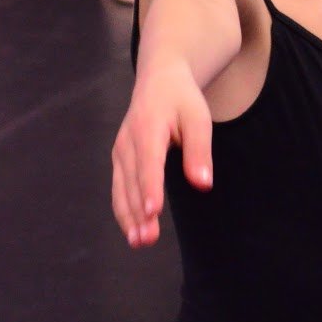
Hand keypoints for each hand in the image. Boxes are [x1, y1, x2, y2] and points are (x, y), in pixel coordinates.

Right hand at [111, 60, 213, 248]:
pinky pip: (119, 188)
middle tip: (147, 239)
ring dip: (128, 216)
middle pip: (131, 181)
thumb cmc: (181, 99)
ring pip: (120, 188)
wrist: (158, 80)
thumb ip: (199, 150)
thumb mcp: (198, 117)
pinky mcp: (120, 160)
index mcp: (148, 127)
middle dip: (138, 211)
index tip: (153, 211)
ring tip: (140, 242)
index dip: (149, 187)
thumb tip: (202, 183)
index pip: (148, 162)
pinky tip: (133, 230)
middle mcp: (128, 141)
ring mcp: (120, 151)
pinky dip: (124, 210)